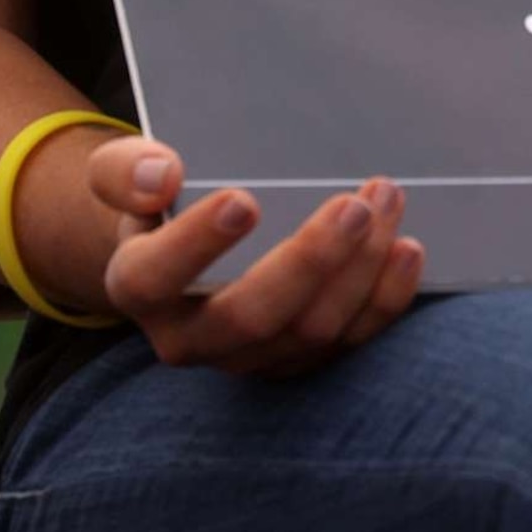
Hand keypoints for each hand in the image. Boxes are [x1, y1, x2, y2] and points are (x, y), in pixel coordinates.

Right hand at [85, 134, 422, 374]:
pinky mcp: (299, 359)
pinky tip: (406, 250)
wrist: (184, 248)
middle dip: (310, 261)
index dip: (197, 244)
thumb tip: (161, 177)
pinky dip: (384, 300)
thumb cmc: (161, 201)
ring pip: (310, 332)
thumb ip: (126, 172)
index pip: (156, 277)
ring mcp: (249, 358)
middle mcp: (191, 339)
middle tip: (354, 204)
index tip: (244, 200)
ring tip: (386, 202)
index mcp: (139, 287)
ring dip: (358, 268)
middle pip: (252, 317)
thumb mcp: (126, 174)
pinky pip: (349, 343)